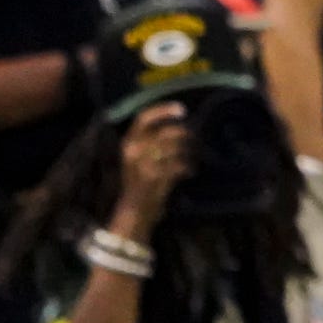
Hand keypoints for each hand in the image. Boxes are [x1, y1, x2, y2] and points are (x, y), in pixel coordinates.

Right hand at [115, 104, 192, 231]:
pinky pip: (181, 164)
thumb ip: (149, 141)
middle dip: (186, 133)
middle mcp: (134, 151)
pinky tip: (189, 171)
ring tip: (192, 157)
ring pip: (177, 147)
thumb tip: (178, 124)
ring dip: (190, 151)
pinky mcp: (156, 177)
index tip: (181, 109)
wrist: (133, 212)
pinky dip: (189, 167)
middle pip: (167, 131)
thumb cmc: (138, 183)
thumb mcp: (136, 158)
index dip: (163, 110)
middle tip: (194, 137)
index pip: (144, 118)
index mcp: (127, 144)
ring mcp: (145, 163)